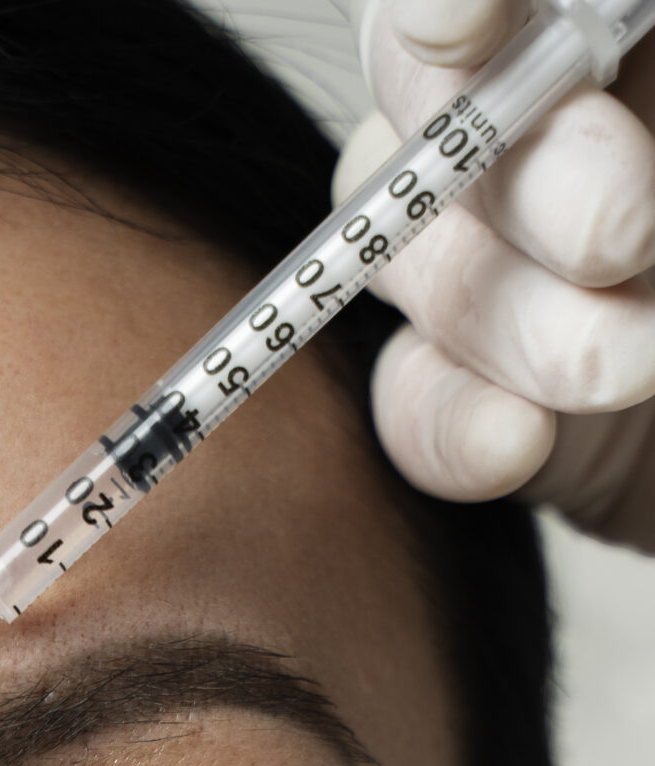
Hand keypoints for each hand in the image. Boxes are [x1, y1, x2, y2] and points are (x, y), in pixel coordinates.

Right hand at [343, 0, 654, 545]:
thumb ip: (634, 46)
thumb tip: (454, 29)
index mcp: (616, 23)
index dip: (454, 3)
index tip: (465, 26)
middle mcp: (549, 115)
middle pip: (429, 103)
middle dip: (511, 169)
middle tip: (627, 234)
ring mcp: (511, 262)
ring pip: (411, 260)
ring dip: (516, 321)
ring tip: (637, 361)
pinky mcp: (497, 399)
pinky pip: (412, 404)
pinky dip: (452, 428)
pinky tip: (521, 443)